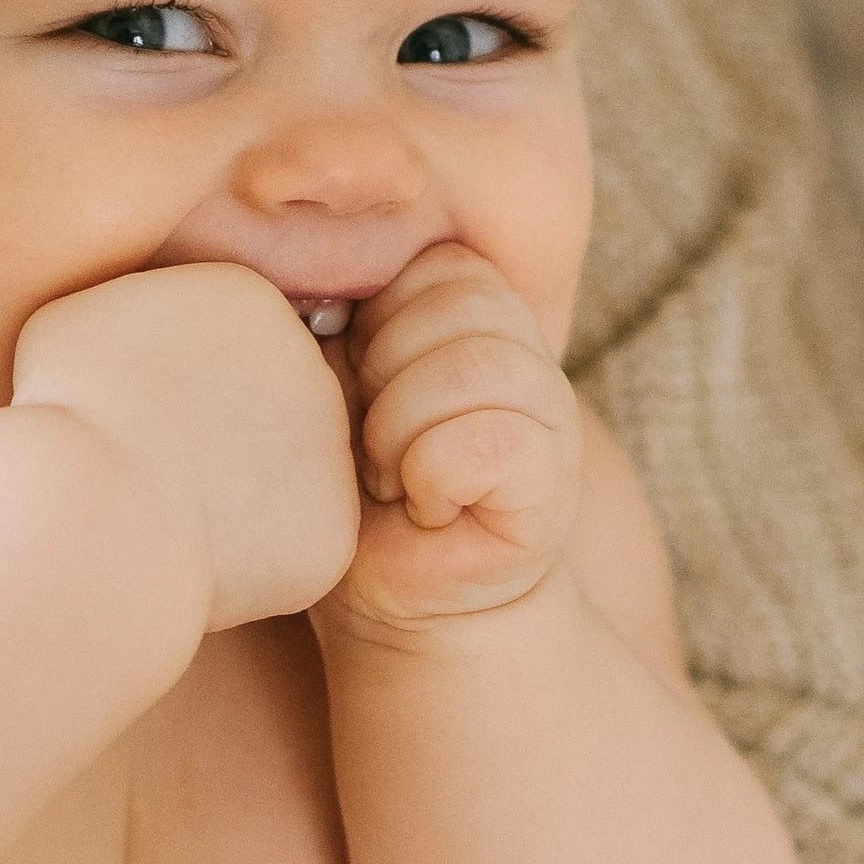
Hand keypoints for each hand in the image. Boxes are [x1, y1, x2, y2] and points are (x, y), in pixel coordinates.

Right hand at [15, 262, 359, 631]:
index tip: (134, 414)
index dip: (174, 387)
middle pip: (267, 406)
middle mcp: (311, 365)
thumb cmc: (65, 412)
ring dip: (238, 499)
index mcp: (250, 300)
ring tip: (166, 517)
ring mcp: (332, 451)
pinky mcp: (335, 532)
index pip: (229, 342)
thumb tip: (138, 334)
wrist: (91, 508)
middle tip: (151, 472)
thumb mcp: (78, 319)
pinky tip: (194, 560)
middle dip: (218, 440)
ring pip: (283, 479)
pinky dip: (248, 564)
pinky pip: (290, 550)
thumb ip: (134, 313)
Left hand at [323, 243, 579, 628]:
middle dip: (385, 374)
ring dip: (402, 430)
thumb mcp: (340, 385)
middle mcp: (530, 356)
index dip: (378, 321)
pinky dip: (430, 477)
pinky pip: (485, 444)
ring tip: (392, 477)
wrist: (400, 599)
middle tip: (373, 444)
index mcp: (480, 317)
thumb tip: (311, 283)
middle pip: (457, 303)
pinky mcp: (552, 484)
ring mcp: (552, 418)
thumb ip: (345, 318)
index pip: (435, 263)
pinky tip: (424, 506)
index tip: (361, 387)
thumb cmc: (353, 486)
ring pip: (473, 367)